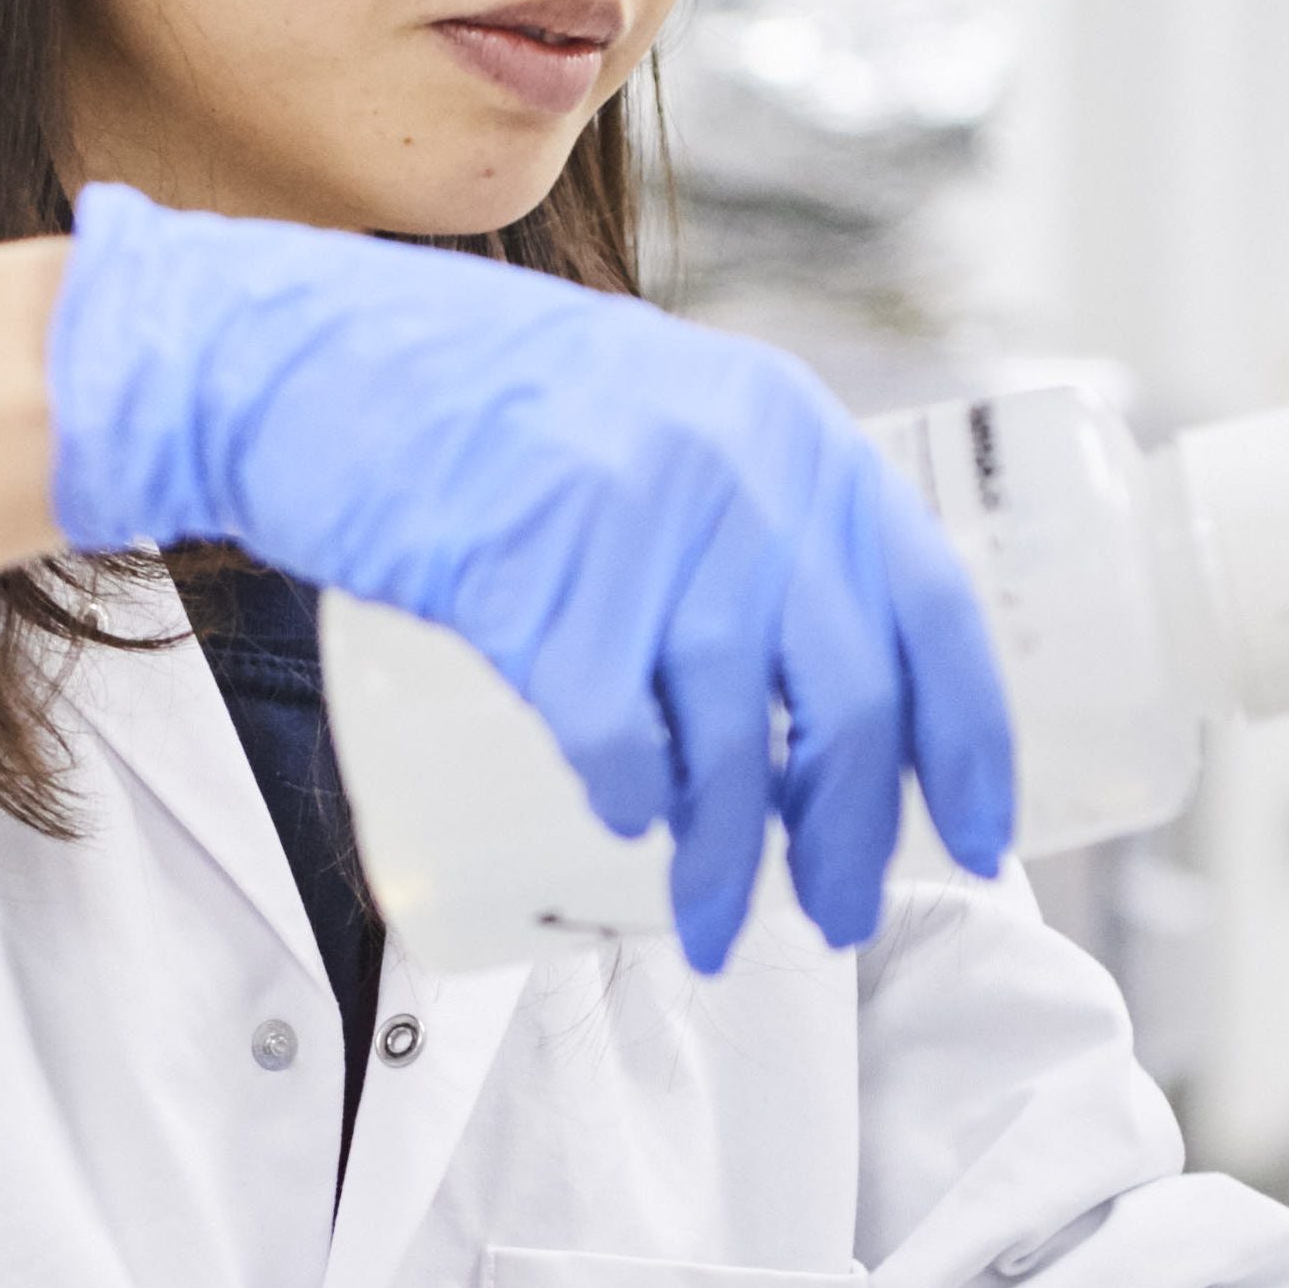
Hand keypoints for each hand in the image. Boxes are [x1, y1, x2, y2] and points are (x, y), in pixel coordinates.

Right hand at [44, 183, 1013, 965]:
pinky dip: (633, 803)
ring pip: (732, 741)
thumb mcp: (657, 411)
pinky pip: (614, 733)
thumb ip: (745, 506)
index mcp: (790, 429)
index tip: (980, 841)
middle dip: (853, 836)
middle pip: (846, 701)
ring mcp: (635, 519)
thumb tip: (819, 681)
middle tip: (838, 915)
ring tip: (721, 925)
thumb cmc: (481, 407)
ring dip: (736, 860)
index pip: (931, 609)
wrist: (308, 361)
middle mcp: (738, 467)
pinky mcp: (529, 573)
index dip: (971, 743)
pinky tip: (626, 830)